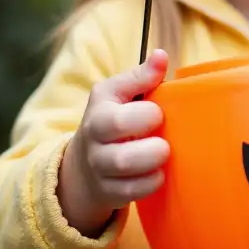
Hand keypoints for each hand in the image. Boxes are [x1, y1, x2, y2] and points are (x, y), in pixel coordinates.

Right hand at [58, 49, 169, 235]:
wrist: (84, 167)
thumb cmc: (112, 121)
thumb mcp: (117, 95)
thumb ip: (141, 76)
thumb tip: (162, 56)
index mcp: (99, 110)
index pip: (118, 109)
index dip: (147, 113)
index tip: (159, 113)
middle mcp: (94, 139)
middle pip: (116, 134)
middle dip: (149, 137)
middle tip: (164, 140)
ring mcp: (99, 168)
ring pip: (123, 165)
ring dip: (151, 161)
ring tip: (163, 154)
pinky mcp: (109, 192)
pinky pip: (130, 192)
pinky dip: (150, 184)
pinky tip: (159, 174)